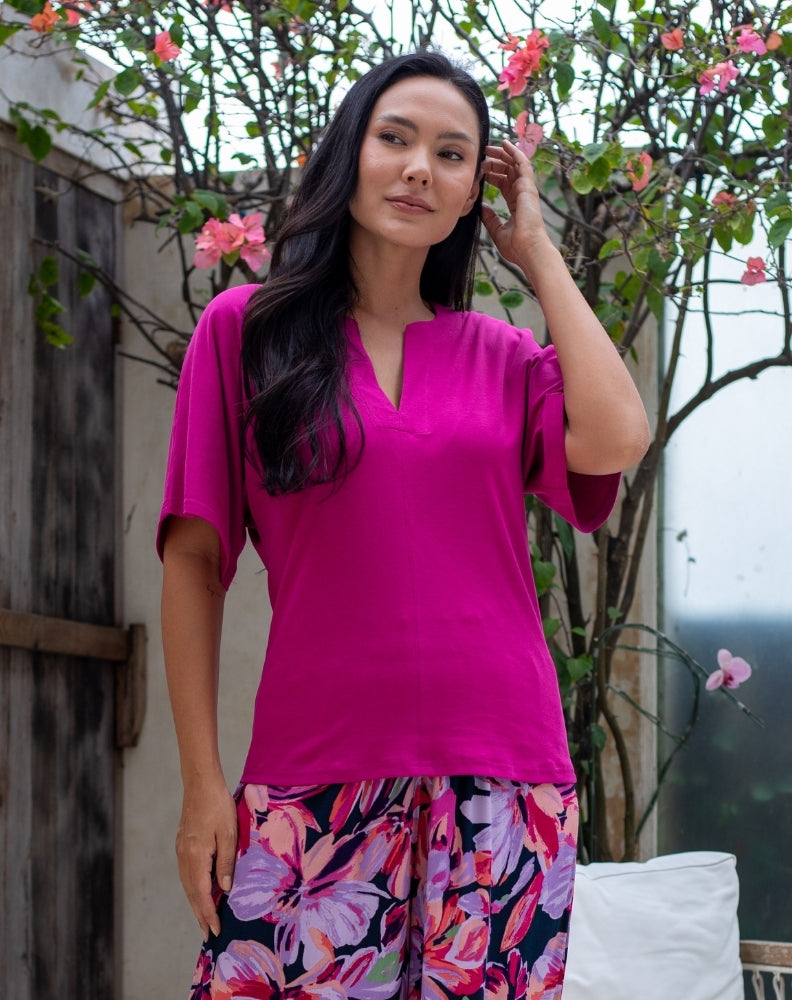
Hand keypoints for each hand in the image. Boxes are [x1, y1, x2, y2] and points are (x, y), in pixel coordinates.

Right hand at [176, 776, 237, 939]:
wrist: (200, 783)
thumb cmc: (218, 805)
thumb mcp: (228, 834)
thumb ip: (226, 862)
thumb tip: (224, 889)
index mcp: (196, 857)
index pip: (201, 894)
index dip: (208, 914)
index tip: (214, 931)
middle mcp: (184, 857)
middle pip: (191, 893)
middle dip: (200, 914)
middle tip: (208, 934)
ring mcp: (181, 851)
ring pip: (187, 884)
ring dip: (196, 903)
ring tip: (204, 918)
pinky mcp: (182, 844)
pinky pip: (187, 873)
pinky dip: (193, 887)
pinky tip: (200, 890)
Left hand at [480, 140, 553, 272]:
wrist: (528, 250)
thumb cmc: (516, 246)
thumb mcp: (497, 230)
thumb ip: (490, 218)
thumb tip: (481, 208)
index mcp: (516, 204)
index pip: (504, 183)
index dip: (493, 174)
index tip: (482, 170)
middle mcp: (522, 194)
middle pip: (509, 171)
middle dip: (496, 161)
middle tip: (483, 154)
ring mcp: (526, 189)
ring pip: (515, 164)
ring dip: (502, 154)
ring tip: (489, 146)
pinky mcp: (528, 187)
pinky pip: (522, 164)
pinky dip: (514, 152)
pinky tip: (505, 143)